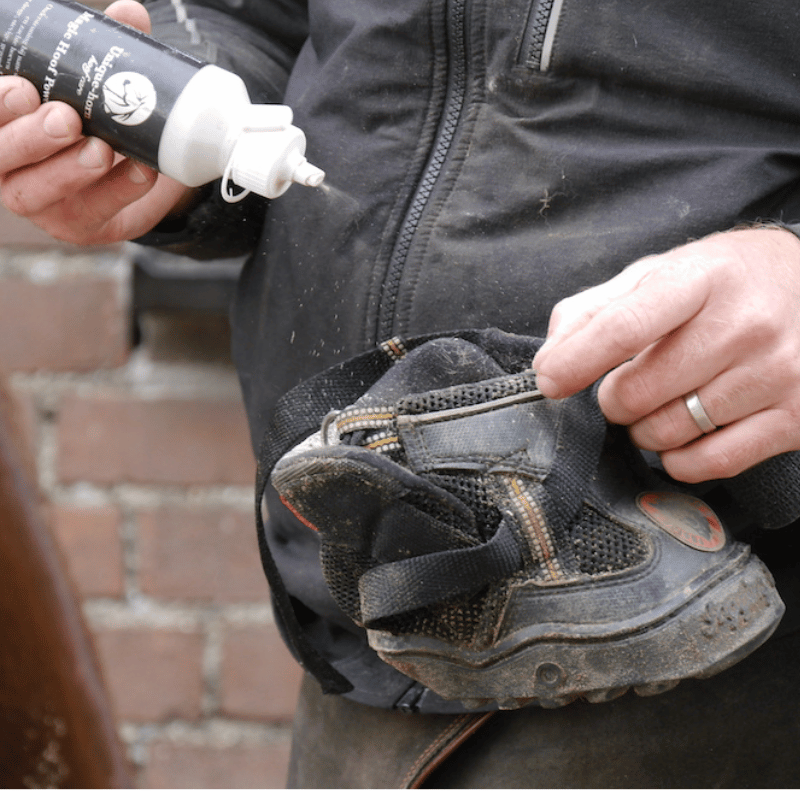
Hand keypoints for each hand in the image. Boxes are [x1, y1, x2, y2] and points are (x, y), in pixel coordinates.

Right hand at [0, 0, 195, 244]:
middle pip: (1, 157)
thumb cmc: (97, 119)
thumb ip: (104, 51)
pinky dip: (119, 191)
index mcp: (0, 125)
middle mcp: (9, 167)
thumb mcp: (95, 84)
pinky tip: (141, 170)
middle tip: (66, 118)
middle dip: (31, 137)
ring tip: (102, 149)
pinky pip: (94, 214)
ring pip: (38, 193)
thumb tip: (130, 14)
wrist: (136, 172)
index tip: (23, 87)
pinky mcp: (80, 227)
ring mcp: (41, 203)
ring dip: (71, 170)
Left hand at [532, 227, 799, 482]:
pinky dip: (678, 460)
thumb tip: (549, 360)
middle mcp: (746, 323)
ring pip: (668, 432)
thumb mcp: (657, 274)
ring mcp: (776, 373)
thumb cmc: (720, 284)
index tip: (549, 381)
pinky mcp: (796, 418)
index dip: (576, 361)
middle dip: (614, 398)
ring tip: (658, 403)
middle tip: (626, 386)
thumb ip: (594, 310)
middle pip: (638, 392)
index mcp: (702, 278)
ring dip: (643, 429)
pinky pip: (709, 463)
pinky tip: (682, 434)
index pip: (624, 327)